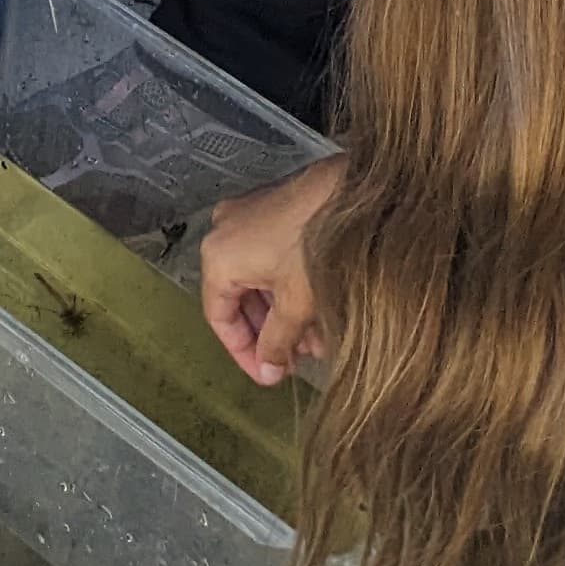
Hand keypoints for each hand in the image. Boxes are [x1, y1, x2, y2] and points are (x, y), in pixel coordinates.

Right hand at [200, 158, 341, 385]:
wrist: (346, 190)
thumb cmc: (315, 245)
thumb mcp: (295, 305)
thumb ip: (277, 344)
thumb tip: (268, 371)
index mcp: (218, 257)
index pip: (218, 317)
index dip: (242, 353)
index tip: (267, 375)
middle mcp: (223, 233)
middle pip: (237, 298)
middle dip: (268, 334)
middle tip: (294, 361)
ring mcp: (246, 217)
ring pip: (256, 279)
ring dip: (281, 314)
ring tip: (313, 341)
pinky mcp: (270, 210)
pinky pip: (267, 258)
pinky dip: (285, 286)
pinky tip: (315, 309)